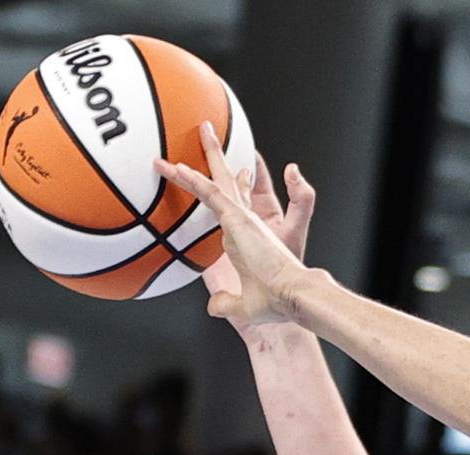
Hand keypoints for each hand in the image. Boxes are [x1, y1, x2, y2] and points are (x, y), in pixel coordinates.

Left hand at [155, 122, 311, 327]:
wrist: (292, 297)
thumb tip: (214, 307)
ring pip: (215, 182)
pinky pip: (211, 194)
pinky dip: (194, 180)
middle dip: (215, 156)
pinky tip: (176, 168)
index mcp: (246, 238)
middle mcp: (244, 223)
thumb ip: (227, 303)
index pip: (232, 206)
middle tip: (206, 132)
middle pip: (226, 182)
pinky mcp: (238, 220)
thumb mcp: (245, 305)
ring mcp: (241, 219)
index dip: (228, 189)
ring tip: (192, 133)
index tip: (225, 174)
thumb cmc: (277, 303)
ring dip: (200, 156)